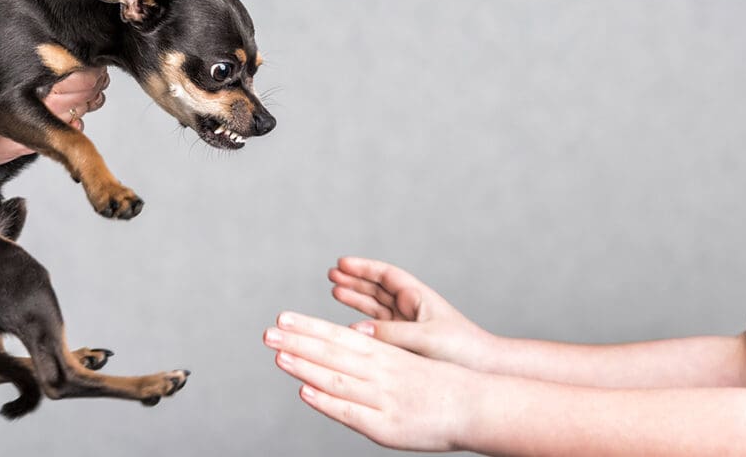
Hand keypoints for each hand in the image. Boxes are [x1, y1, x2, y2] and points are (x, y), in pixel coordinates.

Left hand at [264, 311, 476, 451]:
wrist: (477, 405)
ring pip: (337, 378)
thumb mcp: (407, 357)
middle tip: (267, 332)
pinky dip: (327, 401)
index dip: (309, 326)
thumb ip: (376, 352)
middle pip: (332, 352)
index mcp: (385, 352)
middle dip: (298, 341)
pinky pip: (350, 412)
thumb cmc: (440, 383)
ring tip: (279, 354)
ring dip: (305, 366)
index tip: (283, 318)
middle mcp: (381, 370)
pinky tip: (304, 391)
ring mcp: (383, 397)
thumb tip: (343, 342)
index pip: (339, 336)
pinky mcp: (386, 427)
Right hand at [330, 257, 494, 370]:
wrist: (483, 369)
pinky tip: (347, 324)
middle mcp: (410, 309)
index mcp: (417, 298)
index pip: (385, 275)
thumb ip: (392, 333)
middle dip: (355, 280)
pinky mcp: (404, 344)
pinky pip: (378, 330)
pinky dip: (362, 324)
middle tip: (331, 274)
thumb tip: (357, 329)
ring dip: (356, 298)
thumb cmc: (461, 348)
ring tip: (334, 290)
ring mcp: (406, 326)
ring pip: (375, 307)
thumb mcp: (426, 337)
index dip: (363, 268)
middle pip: (377, 288)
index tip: (342, 263)